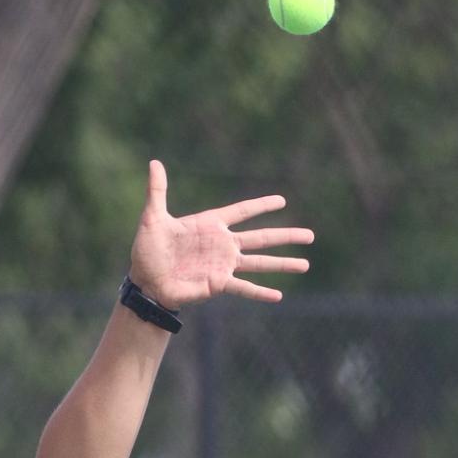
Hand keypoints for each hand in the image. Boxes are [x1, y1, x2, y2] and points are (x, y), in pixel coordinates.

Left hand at [129, 159, 313, 307]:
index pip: (242, 211)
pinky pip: (244, 288)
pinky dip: (261, 292)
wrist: (146, 282)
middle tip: (310, 235)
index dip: (261, 205)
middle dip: (286, 236)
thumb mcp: (153, 217)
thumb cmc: (147, 250)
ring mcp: (223, 265)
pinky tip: (278, 295)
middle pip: (262, 237)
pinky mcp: (218, 284)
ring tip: (305, 264)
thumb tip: (154, 162)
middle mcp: (223, 244)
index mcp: (211, 224)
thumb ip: (158, 190)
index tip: (282, 201)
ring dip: (283, 263)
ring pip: (260, 262)